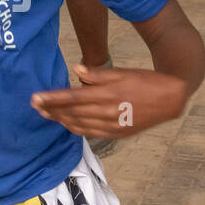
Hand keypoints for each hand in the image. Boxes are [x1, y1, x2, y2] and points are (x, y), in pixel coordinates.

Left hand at [31, 65, 188, 138]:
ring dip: (61, 120)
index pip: (72, 98)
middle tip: (35, 106)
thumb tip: (76, 71)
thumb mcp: (122, 72)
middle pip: (72, 113)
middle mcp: (107, 112)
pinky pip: (91, 133)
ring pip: (79, 125)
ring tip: (46, 115)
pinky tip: (67, 124)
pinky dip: (76, 129)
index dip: (52, 99)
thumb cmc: (145, 81)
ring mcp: (112, 126)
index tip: (35, 98)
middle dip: (51, 110)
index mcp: (107, 94)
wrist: (170, 99)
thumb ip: (97, 75)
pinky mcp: (117, 134)